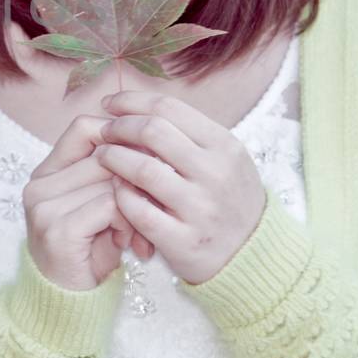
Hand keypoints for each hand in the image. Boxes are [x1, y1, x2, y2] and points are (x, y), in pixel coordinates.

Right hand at [7, 17, 153, 265]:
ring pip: (111, 177)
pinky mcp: (57, 228)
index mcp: (46, 172)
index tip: (148, 159)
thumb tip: (152, 140)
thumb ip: (110, 176)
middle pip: (104, 153)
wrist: (68, 305)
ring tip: (141, 232)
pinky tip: (129, 243)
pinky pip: (109, 204)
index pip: (84, 127)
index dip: (120, 135)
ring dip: (136, 204)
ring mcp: (44, 205)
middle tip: (155, 203)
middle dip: (137, 177)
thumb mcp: (100, 208)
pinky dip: (128, 221)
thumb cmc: (91, 253)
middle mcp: (39, 184)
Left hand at [94, 90, 266, 285]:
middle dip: (118, 127)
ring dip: (113, 158)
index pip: (168, 108)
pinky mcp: (183, 241)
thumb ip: (189, 135)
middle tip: (103, 132)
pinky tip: (115, 191)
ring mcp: (200, 209)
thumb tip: (139, 108)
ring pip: (142, 169)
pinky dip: (120, 195)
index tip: (109, 104)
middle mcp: (215, 173)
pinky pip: (138, 210)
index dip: (131, 101)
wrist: (254, 255)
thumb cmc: (230, 199)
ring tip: (102, 157)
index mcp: (224, 146)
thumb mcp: (226, 159)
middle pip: (152, 131)